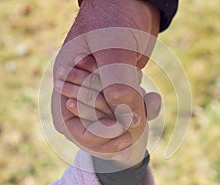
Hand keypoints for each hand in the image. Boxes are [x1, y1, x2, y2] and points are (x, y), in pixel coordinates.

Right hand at [51, 0, 160, 164]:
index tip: (120, 129)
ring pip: (113, 117)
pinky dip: (141, 107)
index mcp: (67, 76)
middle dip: (116, 125)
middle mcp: (81, 83)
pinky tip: (151, 97)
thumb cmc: (116, 14)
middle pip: (92, 124)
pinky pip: (127, 105)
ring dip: (132, 116)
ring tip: (147, 101)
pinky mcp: (119, 83)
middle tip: (137, 118)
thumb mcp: (113, 47)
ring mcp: (101, 84)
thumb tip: (128, 120)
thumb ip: (116, 84)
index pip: (69, 122)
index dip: (93, 134)